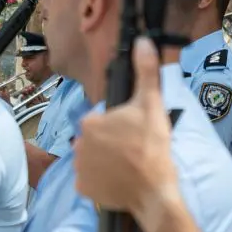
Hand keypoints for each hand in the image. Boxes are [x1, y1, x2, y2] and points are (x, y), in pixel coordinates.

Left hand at [74, 40, 181, 216]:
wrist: (153, 189)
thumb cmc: (152, 146)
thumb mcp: (152, 105)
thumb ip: (145, 72)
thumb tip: (142, 41)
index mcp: (90, 123)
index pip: (102, 120)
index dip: (119, 126)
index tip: (134, 133)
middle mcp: (78, 144)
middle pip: (96, 140)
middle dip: (110, 143)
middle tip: (132, 150)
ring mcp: (78, 169)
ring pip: (92, 160)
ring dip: (104, 162)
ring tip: (127, 167)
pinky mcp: (83, 190)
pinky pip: (90, 181)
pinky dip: (101, 182)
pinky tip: (118, 181)